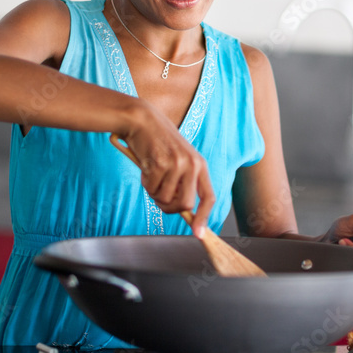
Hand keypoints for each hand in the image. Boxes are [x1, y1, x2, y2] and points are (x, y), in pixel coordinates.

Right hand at [117, 103, 215, 238]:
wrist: (142, 119)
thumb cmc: (159, 141)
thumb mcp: (179, 159)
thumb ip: (183, 182)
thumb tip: (184, 211)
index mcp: (200, 164)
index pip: (209, 197)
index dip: (204, 217)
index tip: (198, 233)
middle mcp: (192, 164)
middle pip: (185, 204)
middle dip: (169, 207)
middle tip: (159, 198)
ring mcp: (176, 164)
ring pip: (164, 198)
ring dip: (154, 192)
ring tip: (151, 175)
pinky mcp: (159, 163)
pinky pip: (150, 188)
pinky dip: (145, 182)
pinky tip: (145, 167)